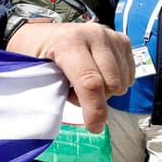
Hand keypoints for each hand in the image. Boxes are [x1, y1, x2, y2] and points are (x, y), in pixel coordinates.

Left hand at [4, 21, 133, 133]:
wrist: (39, 35)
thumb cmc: (33, 54)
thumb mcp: (33, 72)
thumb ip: (51, 91)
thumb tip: (72, 115)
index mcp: (68, 42)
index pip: (90, 81)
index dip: (94, 109)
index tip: (94, 127)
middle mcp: (93, 35)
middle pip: (110, 83)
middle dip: (95, 100)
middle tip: (72, 93)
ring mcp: (110, 36)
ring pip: (122, 81)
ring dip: (104, 91)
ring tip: (81, 82)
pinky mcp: (121, 40)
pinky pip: (128, 75)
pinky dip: (114, 83)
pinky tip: (97, 75)